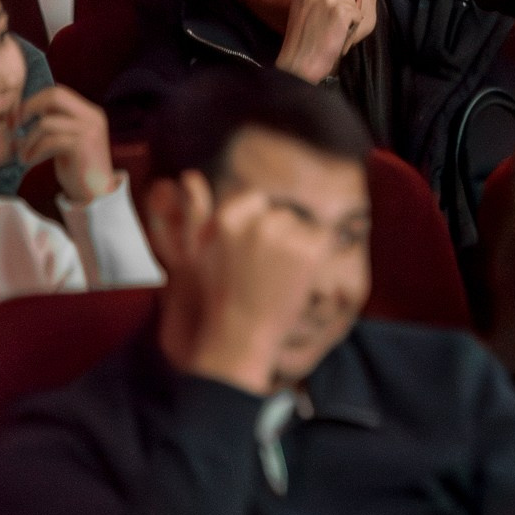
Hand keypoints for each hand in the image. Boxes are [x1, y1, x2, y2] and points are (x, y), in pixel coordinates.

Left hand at [16, 86, 116, 204]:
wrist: (97, 194)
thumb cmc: (78, 168)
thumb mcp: (67, 139)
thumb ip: (56, 123)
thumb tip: (26, 110)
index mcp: (89, 112)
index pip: (58, 91)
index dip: (33, 99)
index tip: (16, 116)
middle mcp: (92, 116)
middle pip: (54, 96)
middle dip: (28, 108)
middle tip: (13, 126)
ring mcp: (89, 130)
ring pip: (46, 122)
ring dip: (27, 139)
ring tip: (21, 153)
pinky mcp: (82, 146)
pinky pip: (49, 141)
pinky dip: (33, 151)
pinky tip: (27, 161)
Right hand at [166, 178, 335, 392]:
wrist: (238, 339)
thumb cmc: (217, 300)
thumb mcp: (197, 253)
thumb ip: (196, 213)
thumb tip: (189, 175)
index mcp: (228, 216)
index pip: (256, 199)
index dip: (258, 225)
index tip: (256, 253)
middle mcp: (256, 220)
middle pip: (282, 213)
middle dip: (280, 237)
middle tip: (268, 272)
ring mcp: (285, 235)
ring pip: (303, 226)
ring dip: (299, 247)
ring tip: (280, 279)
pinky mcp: (310, 250)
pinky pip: (325, 239)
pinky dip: (319, 256)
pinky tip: (300, 279)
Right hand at [275, 0, 373, 82]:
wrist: (298, 66)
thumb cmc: (303, 45)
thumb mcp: (305, 14)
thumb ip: (320, 3)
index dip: (333, 12)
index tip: (320, 26)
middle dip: (343, 16)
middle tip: (327, 33)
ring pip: (353, 6)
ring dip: (348, 23)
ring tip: (331, 37)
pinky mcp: (340, 11)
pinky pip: (358, 17)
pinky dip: (351, 32)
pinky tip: (336, 40)